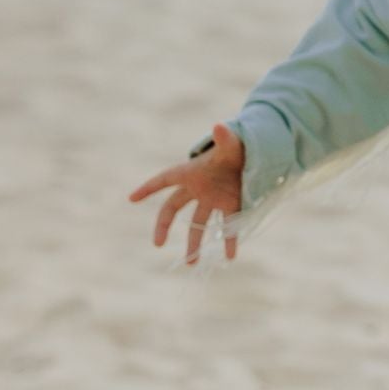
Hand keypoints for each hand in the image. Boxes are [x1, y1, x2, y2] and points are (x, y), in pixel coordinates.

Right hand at [130, 120, 245, 265]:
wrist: (256, 153)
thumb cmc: (238, 147)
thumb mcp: (231, 143)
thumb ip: (224, 137)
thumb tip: (219, 125)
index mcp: (192, 172)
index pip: (164, 179)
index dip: (148, 188)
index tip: (132, 198)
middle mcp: (198, 188)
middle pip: (173, 208)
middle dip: (163, 225)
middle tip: (157, 243)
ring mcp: (213, 198)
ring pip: (198, 223)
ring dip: (195, 243)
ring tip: (191, 264)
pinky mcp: (231, 205)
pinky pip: (227, 226)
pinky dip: (229, 241)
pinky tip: (230, 257)